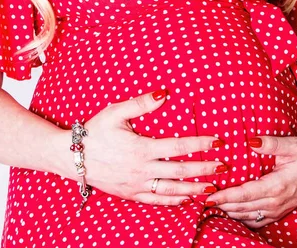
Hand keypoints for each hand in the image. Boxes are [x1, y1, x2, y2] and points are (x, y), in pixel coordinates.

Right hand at [82, 89, 224, 205]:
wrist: (71, 157)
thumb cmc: (94, 132)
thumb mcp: (115, 113)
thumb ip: (141, 104)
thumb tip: (164, 94)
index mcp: (141, 148)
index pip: (179, 146)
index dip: (200, 144)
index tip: (218, 142)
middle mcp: (142, 169)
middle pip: (181, 171)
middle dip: (206, 169)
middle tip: (225, 167)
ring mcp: (137, 185)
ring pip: (172, 190)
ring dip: (195, 189)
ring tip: (214, 187)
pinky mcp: (131, 194)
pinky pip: (157, 200)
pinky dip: (174, 201)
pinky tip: (187, 199)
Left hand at [205, 135, 296, 228]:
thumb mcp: (292, 145)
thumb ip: (271, 144)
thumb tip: (251, 141)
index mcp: (277, 185)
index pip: (245, 194)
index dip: (226, 196)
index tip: (209, 195)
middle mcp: (275, 201)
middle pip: (241, 207)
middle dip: (220, 205)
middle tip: (200, 199)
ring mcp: (276, 209)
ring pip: (246, 216)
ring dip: (226, 212)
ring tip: (208, 205)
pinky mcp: (276, 212)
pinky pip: (254, 220)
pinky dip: (238, 218)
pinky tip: (225, 212)